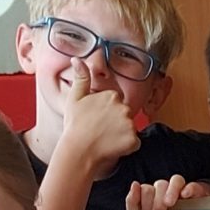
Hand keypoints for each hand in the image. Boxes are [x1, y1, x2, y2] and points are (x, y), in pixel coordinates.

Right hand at [55, 58, 140, 173]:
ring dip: (121, 134)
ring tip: (105, 139)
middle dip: (116, 122)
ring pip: (129, 128)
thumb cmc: (75, 125)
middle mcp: (123, 107)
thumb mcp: (75, 98)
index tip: (97, 119)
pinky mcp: (133, 140)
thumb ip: (81, 78)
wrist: (78, 150)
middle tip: (101, 130)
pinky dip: (126, 146)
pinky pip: (134, 143)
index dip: (106, 112)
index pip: (116, 102)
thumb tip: (77, 59)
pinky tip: (112, 147)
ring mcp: (129, 124)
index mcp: (111, 95)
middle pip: (124, 114)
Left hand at [126, 175, 209, 209]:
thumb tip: (135, 184)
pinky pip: (195, 187)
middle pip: (161, 184)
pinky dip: (189, 188)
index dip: (144, 198)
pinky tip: (185, 195)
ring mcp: (182, 195)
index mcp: (152, 198)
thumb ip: (132, 203)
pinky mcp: (197, 198)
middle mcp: (167, 194)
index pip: (147, 188)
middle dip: (157, 199)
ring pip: (176, 181)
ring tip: (169, 204)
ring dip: (171, 191)